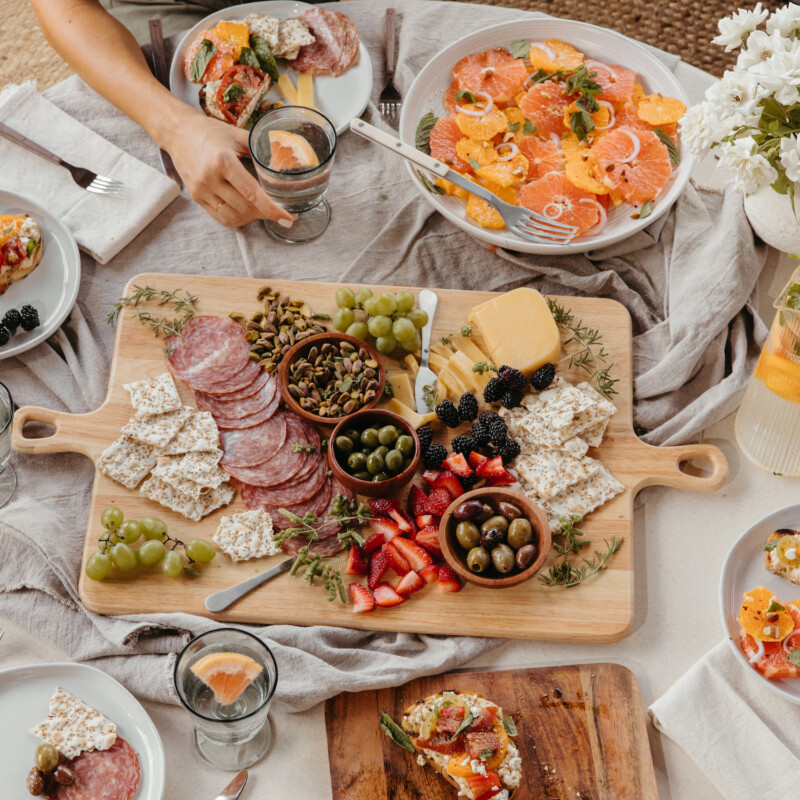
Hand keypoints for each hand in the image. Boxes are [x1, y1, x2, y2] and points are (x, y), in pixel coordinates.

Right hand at [163, 111, 294, 227]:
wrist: (177, 132)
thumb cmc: (210, 132)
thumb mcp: (236, 135)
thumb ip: (259, 147)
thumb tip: (283, 159)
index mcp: (223, 161)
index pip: (252, 193)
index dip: (272, 209)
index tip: (287, 218)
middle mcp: (210, 178)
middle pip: (245, 208)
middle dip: (266, 212)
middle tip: (280, 210)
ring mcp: (201, 190)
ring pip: (234, 216)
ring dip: (252, 218)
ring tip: (263, 210)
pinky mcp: (197, 198)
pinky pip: (222, 218)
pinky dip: (239, 219)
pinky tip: (248, 213)